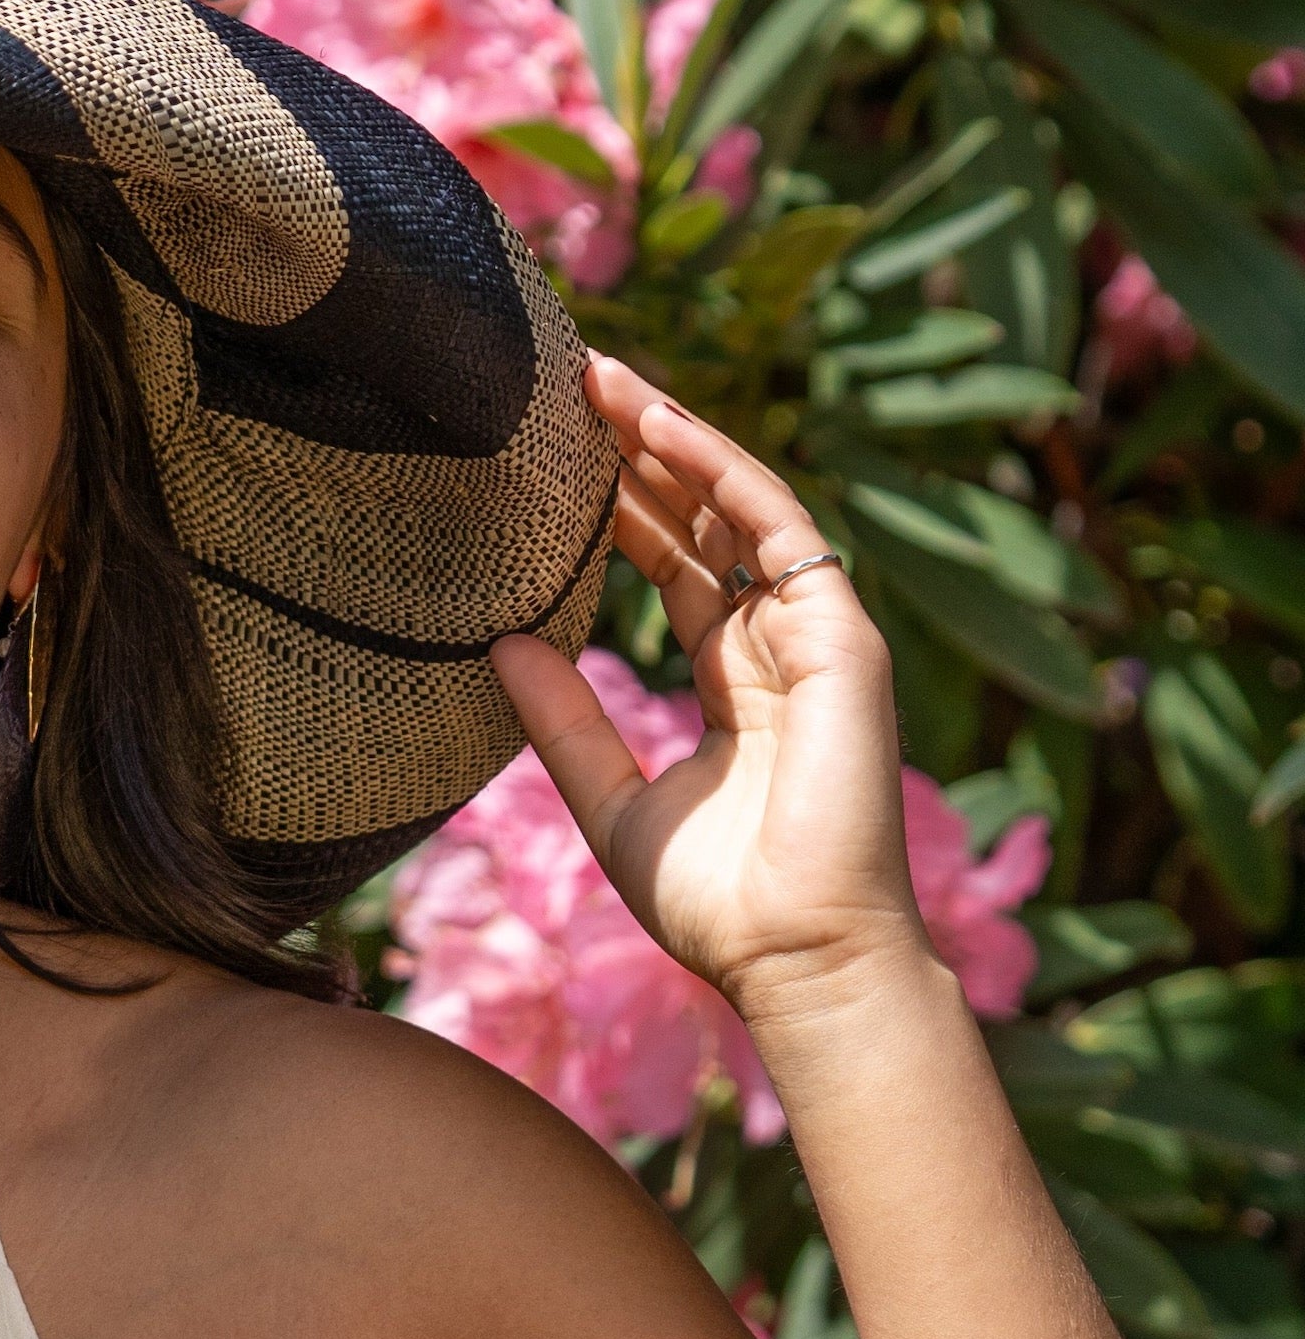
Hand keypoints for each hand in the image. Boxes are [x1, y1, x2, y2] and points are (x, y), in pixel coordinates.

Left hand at [488, 358, 933, 1024]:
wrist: (796, 960)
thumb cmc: (716, 905)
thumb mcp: (610, 800)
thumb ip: (565, 722)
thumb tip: (500, 645)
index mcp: (732, 683)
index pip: (674, 566)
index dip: (620, 508)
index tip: (555, 457)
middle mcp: (775, 646)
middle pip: (703, 522)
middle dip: (638, 452)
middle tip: (567, 384)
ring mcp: (812, 636)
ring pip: (737, 508)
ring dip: (673, 439)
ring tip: (601, 378)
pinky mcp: (839, 638)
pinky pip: (778, 530)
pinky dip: (720, 472)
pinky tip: (659, 427)